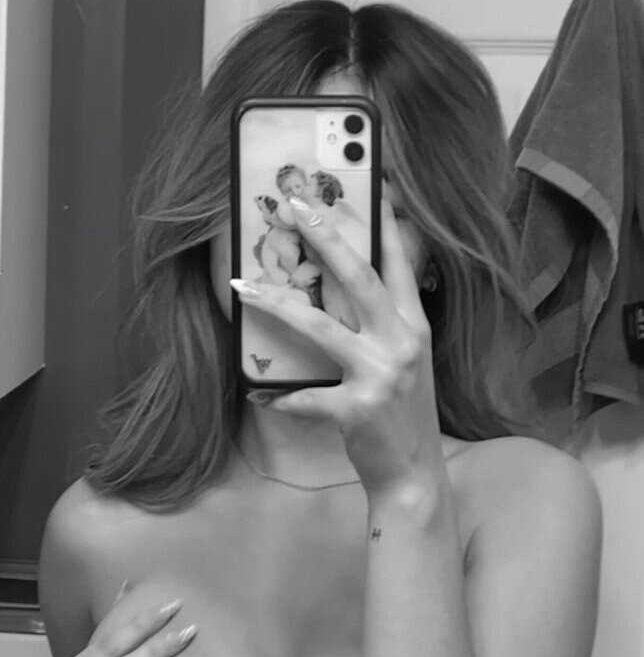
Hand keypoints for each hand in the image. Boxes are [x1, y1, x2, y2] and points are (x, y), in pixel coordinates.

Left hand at [231, 198, 444, 495]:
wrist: (415, 474)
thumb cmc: (402, 412)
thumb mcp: (404, 360)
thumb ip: (380, 325)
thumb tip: (335, 292)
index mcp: (414, 326)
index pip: (398, 263)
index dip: (384, 222)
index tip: (372, 182)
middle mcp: (402, 343)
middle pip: (359, 278)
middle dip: (326, 236)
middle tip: (295, 205)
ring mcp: (382, 375)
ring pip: (320, 327)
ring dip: (276, 304)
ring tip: (242, 285)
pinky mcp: (358, 410)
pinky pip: (306, 397)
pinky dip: (280, 397)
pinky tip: (259, 395)